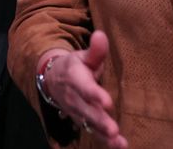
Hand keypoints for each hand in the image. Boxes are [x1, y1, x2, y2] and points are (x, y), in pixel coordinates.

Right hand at [40, 33, 126, 147]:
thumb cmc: (74, 67)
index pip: (84, 87)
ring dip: (102, 133)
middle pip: (87, 111)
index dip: (94, 94)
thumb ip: (95, 50)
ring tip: (117, 140)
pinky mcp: (82, 121)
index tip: (107, 101)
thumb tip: (101, 35)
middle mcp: (74, 98)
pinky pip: (92, 132)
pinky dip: (105, 141)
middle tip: (113, 129)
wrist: (52, 80)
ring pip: (89, 124)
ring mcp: (77, 112)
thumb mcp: (82, 57)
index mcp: (75, 78)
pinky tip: (119, 145)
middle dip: (99, 120)